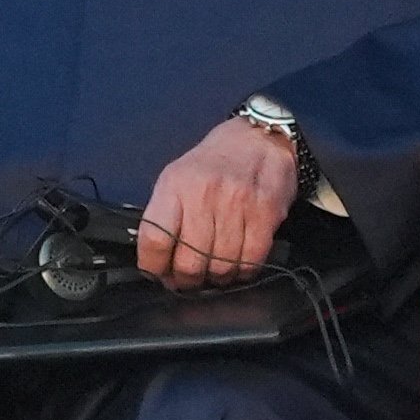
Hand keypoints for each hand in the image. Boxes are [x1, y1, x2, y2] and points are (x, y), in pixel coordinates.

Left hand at [136, 117, 301, 286]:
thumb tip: (156, 262)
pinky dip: (242, 272)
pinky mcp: (265, 213)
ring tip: (214, 270)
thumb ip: (164, 216)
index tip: (158, 274)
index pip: (155, 239)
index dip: (154, 267)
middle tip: (188, 279)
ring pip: (221, 267)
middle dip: (186, 280)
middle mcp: (203, 195)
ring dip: (216, 279)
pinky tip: (237, 264)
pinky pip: (250, 261)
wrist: (258, 139)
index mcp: (174, 186)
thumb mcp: (176, 178)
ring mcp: (236, 204)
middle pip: (189, 262)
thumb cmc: (212, 163)